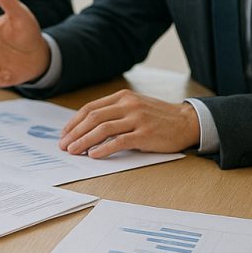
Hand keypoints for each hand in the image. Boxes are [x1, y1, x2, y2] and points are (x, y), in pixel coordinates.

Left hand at [58, 89, 199, 157]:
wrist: (187, 121)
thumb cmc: (158, 117)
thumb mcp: (134, 106)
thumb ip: (114, 112)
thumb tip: (87, 127)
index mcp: (122, 97)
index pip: (90, 108)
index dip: (74, 122)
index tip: (65, 133)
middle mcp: (128, 105)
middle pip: (93, 118)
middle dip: (75, 133)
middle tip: (64, 145)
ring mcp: (137, 119)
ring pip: (102, 129)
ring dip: (84, 141)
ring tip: (73, 151)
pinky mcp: (146, 134)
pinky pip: (119, 141)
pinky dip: (104, 148)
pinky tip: (93, 154)